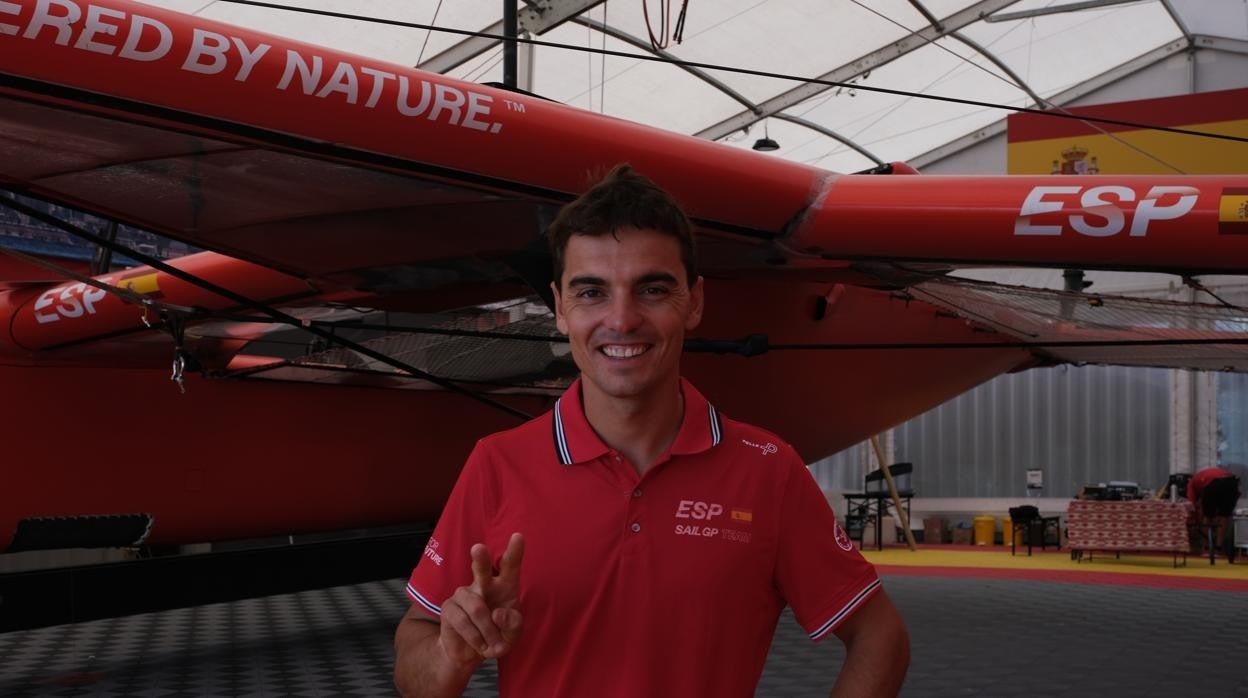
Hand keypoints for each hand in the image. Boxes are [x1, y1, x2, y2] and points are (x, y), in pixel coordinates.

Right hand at [438, 533, 524, 666]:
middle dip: (480, 559)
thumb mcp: (513, 635)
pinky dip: (475, 637)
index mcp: (504, 585)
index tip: (518, 536)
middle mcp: (483, 584)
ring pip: (477, 608)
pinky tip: (479, 644)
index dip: (514, 551)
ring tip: (492, 645)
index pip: (510, 566)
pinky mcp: (449, 607)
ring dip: (487, 631)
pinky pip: (462, 621)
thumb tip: (497, 613)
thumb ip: (513, 624)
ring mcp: (464, 594)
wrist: (470, 654)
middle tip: (478, 549)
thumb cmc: (497, 636)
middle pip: (481, 569)